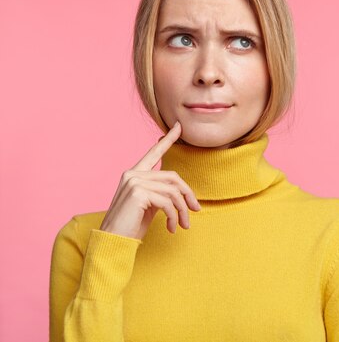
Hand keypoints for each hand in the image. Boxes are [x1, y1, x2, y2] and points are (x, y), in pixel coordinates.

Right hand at [99, 121, 201, 239]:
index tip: (179, 126)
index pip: (154, 152)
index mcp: (134, 174)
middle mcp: (133, 174)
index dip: (168, 139)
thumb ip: (160, 192)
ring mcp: (134, 182)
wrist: (113, 242)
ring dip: (182, 210)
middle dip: (188, 194)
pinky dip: (174, 216)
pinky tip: (171, 228)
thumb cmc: (130, 226)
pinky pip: (168, 202)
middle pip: (173, 177)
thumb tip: (183, 193)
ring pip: (173, 191)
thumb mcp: (149, 205)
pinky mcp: (138, 193)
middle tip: (195, 210)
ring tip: (183, 225)